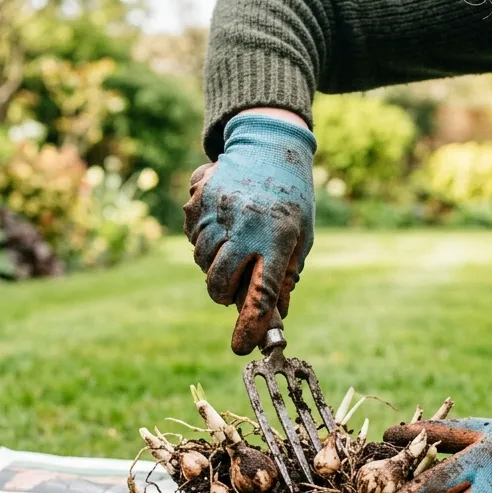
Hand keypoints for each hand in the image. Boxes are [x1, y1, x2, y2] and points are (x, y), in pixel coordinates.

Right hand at [183, 112, 315, 354]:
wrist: (270, 145)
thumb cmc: (292, 198)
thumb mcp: (300, 237)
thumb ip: (285, 276)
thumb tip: (276, 317)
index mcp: (277, 239)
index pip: (261, 293)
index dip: (250, 325)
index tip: (241, 348)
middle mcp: (246, 225)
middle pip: (219, 281)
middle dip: (221, 295)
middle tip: (230, 291)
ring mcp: (219, 211)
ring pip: (202, 260)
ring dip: (212, 265)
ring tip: (231, 247)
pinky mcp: (199, 199)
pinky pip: (191, 235)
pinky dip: (201, 239)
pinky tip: (220, 224)